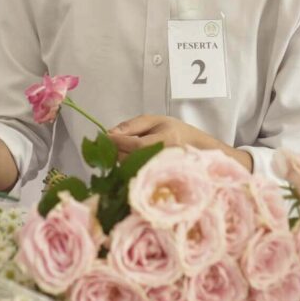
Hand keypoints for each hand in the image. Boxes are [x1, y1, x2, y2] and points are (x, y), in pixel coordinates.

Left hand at [108, 115, 252, 171]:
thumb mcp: (154, 120)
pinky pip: (134, 175)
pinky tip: (125, 159)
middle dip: (115, 150)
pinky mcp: (156, 180)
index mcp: (166, 140)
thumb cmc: (173, 130)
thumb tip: (110, 133)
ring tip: (119, 149)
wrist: (195, 146)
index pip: (136, 145)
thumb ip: (132, 126)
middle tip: (107, 142)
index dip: (118, 141)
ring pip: (130, 169)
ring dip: (118, 159)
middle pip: (130, 159)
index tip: (104, 135)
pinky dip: (125, 167)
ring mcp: (161, 172)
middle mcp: (165, 159)